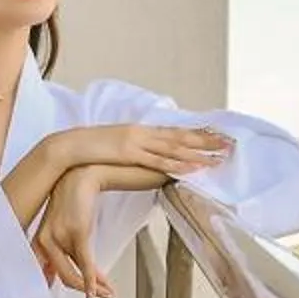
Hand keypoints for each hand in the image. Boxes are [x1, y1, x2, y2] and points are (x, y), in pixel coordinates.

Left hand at [31, 169, 114, 297]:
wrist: (81, 177)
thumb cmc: (73, 202)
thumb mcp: (64, 228)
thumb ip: (64, 250)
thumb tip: (74, 274)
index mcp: (38, 242)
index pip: (44, 274)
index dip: (61, 290)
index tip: (71, 297)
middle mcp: (45, 242)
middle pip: (64, 278)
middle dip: (85, 291)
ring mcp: (60, 238)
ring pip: (76, 274)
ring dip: (95, 288)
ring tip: (108, 293)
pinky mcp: (77, 234)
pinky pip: (86, 265)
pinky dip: (93, 281)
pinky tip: (100, 290)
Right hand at [57, 122, 231, 180]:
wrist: (68, 146)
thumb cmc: (89, 149)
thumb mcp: (115, 146)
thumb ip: (133, 151)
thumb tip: (145, 158)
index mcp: (139, 130)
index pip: (173, 132)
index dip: (195, 134)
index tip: (215, 134)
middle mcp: (143, 133)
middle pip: (180, 136)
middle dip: (206, 140)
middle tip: (229, 143)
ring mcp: (137, 142)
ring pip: (175, 147)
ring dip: (199, 152)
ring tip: (220, 156)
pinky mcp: (130, 153)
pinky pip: (159, 160)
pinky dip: (178, 163)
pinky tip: (193, 167)